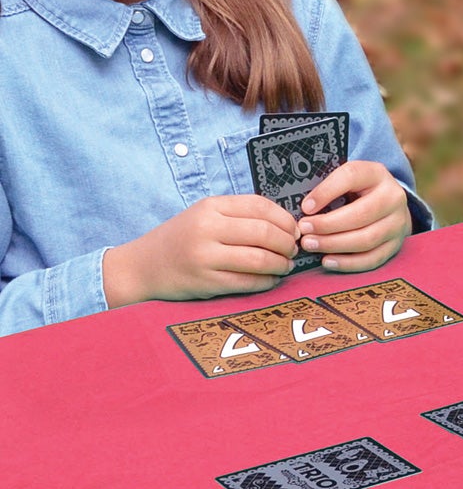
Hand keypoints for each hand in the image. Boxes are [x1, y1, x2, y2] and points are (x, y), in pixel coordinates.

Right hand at [103, 194, 297, 306]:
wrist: (142, 267)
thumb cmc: (182, 240)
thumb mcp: (205, 215)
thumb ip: (241, 215)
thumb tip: (288, 226)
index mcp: (210, 206)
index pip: (260, 206)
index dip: (285, 219)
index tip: (294, 230)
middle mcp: (207, 228)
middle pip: (265, 232)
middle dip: (287, 243)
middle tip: (293, 250)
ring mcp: (205, 256)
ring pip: (260, 259)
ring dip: (281, 264)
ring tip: (285, 265)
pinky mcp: (205, 282)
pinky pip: (248, 282)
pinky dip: (266, 281)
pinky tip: (270, 279)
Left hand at [297, 160, 411, 271]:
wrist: (390, 203)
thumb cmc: (359, 191)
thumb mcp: (347, 180)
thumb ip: (329, 187)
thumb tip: (305, 208)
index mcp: (376, 174)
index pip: (351, 177)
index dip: (326, 192)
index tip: (305, 207)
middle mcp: (393, 197)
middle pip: (361, 214)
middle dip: (328, 225)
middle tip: (304, 230)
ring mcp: (398, 223)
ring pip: (367, 239)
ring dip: (334, 244)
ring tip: (311, 245)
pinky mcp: (396, 244)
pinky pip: (373, 258)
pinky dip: (348, 263)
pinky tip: (328, 261)